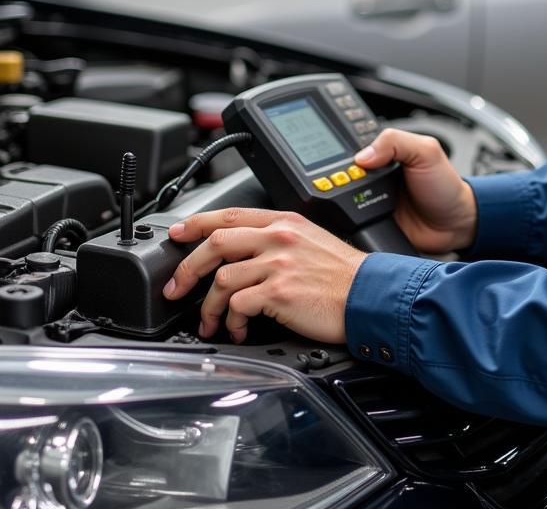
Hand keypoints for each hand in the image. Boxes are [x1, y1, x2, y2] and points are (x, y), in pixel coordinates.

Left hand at [162, 207, 366, 343]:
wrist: (369, 294)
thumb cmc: (344, 275)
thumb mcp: (312, 240)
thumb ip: (279, 240)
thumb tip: (245, 254)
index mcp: (285, 222)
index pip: (231, 215)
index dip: (197, 224)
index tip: (178, 234)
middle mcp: (279, 238)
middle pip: (216, 244)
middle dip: (188, 268)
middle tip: (177, 288)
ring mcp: (278, 264)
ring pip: (221, 279)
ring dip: (207, 306)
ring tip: (209, 322)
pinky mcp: (278, 292)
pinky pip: (237, 306)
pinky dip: (231, 322)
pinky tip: (238, 330)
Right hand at [354, 129, 477, 252]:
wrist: (454, 224)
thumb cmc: (445, 185)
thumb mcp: (427, 152)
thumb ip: (396, 142)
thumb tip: (363, 155)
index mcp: (385, 153)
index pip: (353, 148)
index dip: (344, 153)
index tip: (349, 164)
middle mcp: (374, 176)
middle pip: (342, 174)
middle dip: (341, 180)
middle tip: (357, 184)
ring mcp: (370, 200)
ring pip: (342, 199)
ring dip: (342, 202)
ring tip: (357, 201)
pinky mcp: (369, 223)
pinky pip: (351, 222)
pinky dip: (349, 221)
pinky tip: (354, 220)